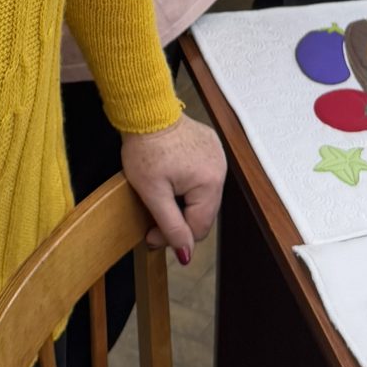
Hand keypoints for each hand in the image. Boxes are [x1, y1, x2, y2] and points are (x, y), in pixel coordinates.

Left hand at [120, 113, 225, 260]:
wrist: (145, 112)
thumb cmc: (146, 148)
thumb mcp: (153, 194)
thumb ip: (171, 226)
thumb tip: (186, 254)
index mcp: (210, 183)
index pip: (198, 227)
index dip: (174, 238)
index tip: (152, 237)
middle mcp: (220, 170)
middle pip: (202, 212)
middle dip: (178, 219)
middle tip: (152, 221)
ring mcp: (218, 157)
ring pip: (202, 196)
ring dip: (183, 202)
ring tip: (162, 194)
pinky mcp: (211, 147)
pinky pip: (203, 177)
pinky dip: (188, 184)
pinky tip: (172, 178)